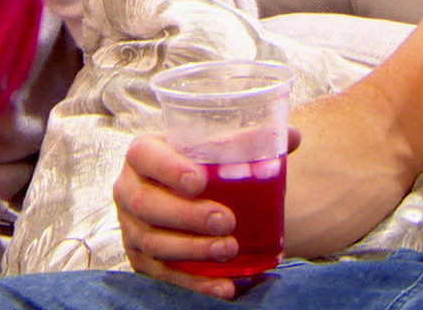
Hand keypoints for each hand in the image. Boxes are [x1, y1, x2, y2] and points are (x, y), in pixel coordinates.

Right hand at [112, 129, 301, 299]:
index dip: (168, 169)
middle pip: (148, 205)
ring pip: (153, 243)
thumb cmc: (199, 166)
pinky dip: (195, 282)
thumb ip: (249, 141)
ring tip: (229, 250)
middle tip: (226, 221)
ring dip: (193, 250)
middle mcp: (129, 190)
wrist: (178, 195)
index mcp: (143, 154)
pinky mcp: (140, 259)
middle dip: (188, 216)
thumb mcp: (214, 149)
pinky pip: (163, 275)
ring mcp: (131, 227)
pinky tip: (224, 285)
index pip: (146, 156)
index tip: (200, 181)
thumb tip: (293, 137)